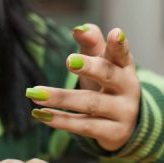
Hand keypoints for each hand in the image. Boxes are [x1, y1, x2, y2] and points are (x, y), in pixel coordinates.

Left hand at [26, 25, 138, 150]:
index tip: (115, 33)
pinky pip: (84, 126)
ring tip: (34, 93)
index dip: (119, 44)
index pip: (122, 52)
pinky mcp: (114, 133)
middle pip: (108, 75)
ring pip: (90, 103)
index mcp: (125, 66)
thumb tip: (79, 28)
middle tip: (69, 61)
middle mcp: (129, 88)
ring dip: (61, 98)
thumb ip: (91, 43)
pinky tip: (40, 114)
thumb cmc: (107, 84)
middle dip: (89, 67)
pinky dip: (60, 120)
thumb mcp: (102, 63)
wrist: (124, 123)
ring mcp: (124, 112)